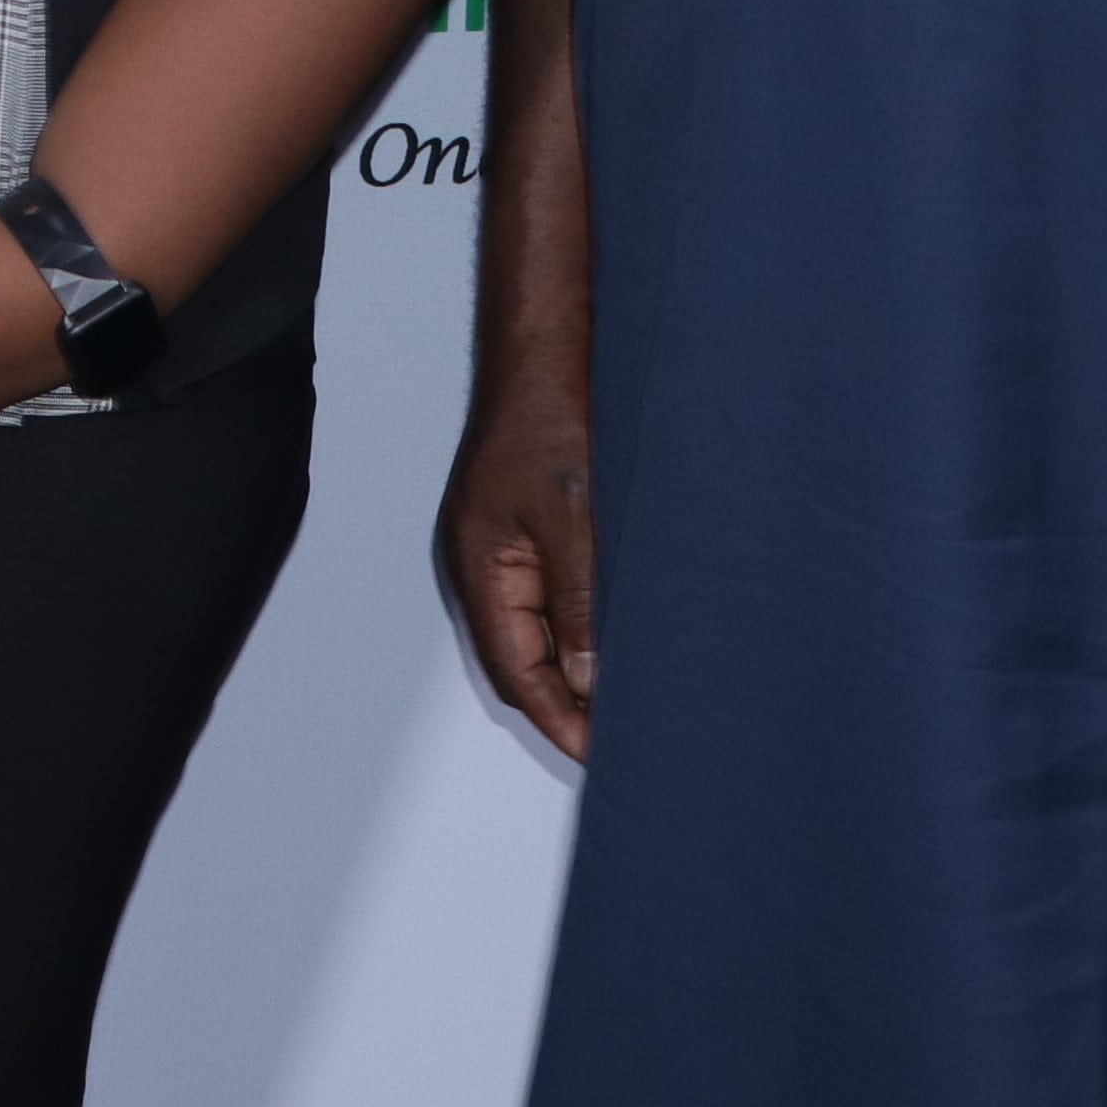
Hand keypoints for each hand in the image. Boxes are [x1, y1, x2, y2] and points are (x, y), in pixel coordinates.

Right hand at [435, 329, 596, 758]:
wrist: (547, 352)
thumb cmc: (550, 419)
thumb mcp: (573, 517)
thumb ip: (579, 601)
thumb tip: (588, 678)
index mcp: (482, 569)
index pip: (515, 671)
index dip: (557, 718)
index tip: (600, 754)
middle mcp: (485, 568)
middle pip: (519, 662)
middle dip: (565, 706)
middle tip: (622, 740)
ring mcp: (502, 551)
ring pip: (535, 634)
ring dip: (573, 671)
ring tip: (624, 704)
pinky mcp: (527, 533)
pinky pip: (549, 601)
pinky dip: (578, 632)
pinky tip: (616, 640)